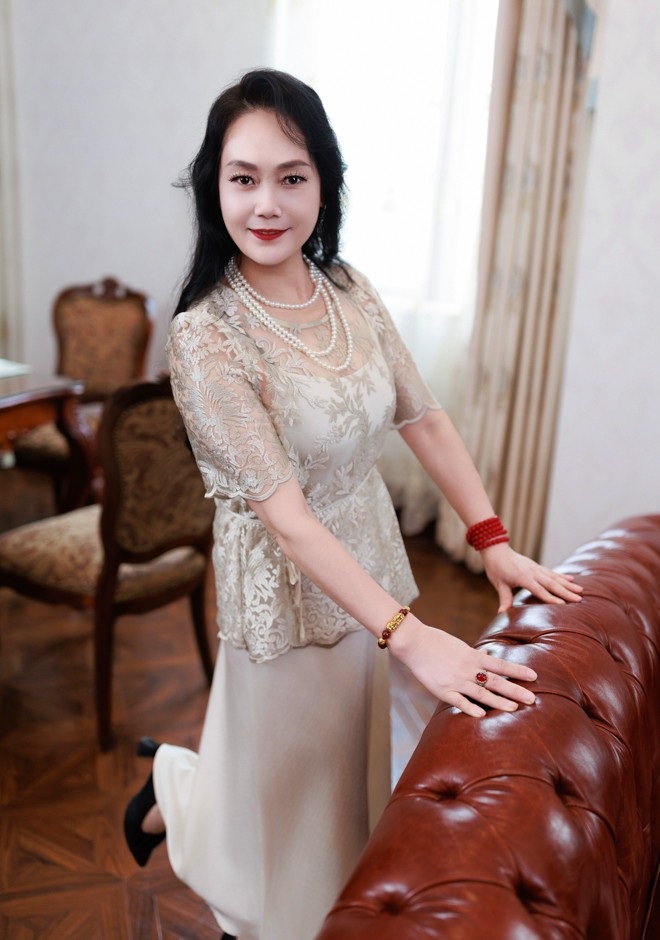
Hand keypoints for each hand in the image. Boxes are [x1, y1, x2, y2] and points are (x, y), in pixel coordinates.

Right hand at [390, 618, 536, 717]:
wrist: (414, 643)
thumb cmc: (436, 642)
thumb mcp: (460, 646)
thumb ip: (475, 655)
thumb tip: (489, 657)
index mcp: (473, 656)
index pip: (501, 665)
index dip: (518, 671)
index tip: (534, 676)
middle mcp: (467, 669)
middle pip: (496, 681)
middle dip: (515, 690)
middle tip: (532, 699)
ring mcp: (456, 680)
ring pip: (482, 693)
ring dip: (499, 702)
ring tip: (515, 708)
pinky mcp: (443, 691)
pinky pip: (459, 701)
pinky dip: (471, 708)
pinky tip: (482, 715)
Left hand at [481, 542, 582, 612]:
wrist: (496, 550)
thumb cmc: (496, 568)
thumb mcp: (498, 584)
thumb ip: (504, 598)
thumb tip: (502, 613)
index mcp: (523, 577)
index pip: (539, 590)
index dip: (550, 598)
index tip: (563, 605)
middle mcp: (533, 572)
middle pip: (551, 583)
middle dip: (566, 592)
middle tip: (579, 599)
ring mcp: (536, 568)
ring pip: (555, 577)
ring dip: (568, 584)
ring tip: (581, 590)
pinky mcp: (537, 566)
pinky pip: (552, 572)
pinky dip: (562, 576)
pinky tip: (572, 579)